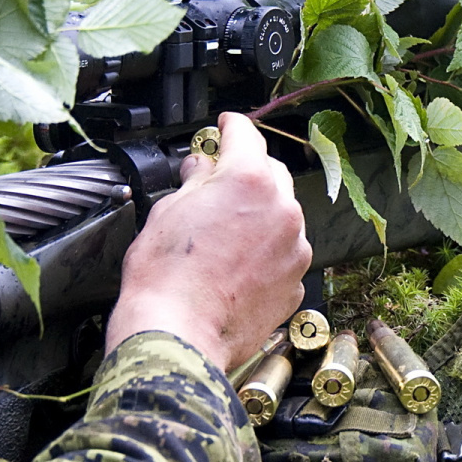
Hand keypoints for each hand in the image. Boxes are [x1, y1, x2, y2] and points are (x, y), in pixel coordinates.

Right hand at [105, 112, 311, 374]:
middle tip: (217, 184)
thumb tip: (203, 168)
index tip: (225, 127)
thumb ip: (195, 181)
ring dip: (259, 216)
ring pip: (281, 216)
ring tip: (223, 237)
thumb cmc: (166, 277)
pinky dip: (265, 253)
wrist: (178, 334)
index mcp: (249, 180)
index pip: (245, 134)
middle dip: (246, 173)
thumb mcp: (169, 211)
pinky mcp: (295, 282)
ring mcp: (294, 248)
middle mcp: (282, 209)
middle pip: (270, 173)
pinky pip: (283, 254)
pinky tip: (235, 267)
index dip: (230, 127)